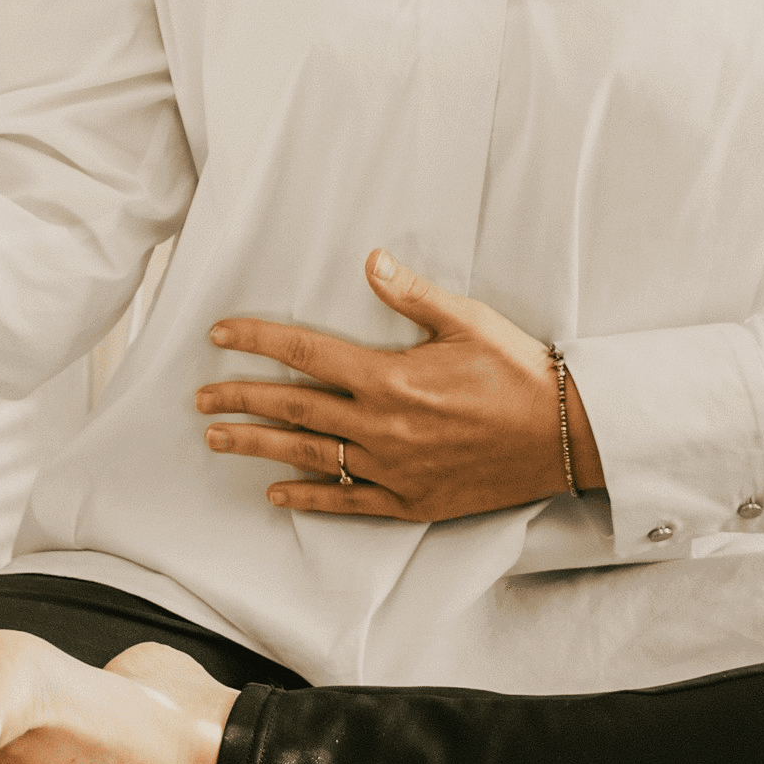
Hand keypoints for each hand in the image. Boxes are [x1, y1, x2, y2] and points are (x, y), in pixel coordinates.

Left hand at [197, 250, 602, 519]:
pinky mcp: (410, 501)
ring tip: (215, 438)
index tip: (218, 335)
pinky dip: (307, 497)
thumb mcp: (467, 321)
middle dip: (240, 398)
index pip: (305, 353)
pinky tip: (275, 493)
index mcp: (390, 377)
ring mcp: (392, 469)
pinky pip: (346, 502)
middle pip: (293, 408)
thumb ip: (412, 295)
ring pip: (308, 455)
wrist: (564, 437)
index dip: (257, 341)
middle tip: (199, 395)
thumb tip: (370, 261)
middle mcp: (381, 426)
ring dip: (257, 446)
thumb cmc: (518, 372)